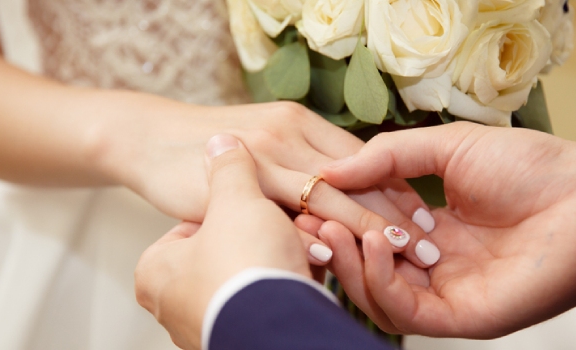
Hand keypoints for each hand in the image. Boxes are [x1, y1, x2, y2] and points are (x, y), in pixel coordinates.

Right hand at [97, 95, 438, 266]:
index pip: (362, 157)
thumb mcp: (265, 141)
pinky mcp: (236, 185)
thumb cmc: (210, 143)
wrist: (149, 138)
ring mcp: (263, 156)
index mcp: (300, 123)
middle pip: (353, 176)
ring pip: (326, 195)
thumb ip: (301, 162)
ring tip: (398, 254)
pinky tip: (335, 259)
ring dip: (364, 227)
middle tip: (427, 245)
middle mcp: (288, 133)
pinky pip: (283, 215)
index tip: (423, 219)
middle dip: (392, 213)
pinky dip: (312, 238)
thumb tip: (343, 197)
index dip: (395, 189)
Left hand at [134, 134, 311, 348]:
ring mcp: (208, 321)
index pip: (195, 222)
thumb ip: (229, 167)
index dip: (236, 203)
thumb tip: (223, 141)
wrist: (279, 329)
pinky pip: (268, 298)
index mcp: (156, 268)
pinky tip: (310, 266)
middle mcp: (174, 300)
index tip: (262, 196)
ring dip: (284, 254)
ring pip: (252, 274)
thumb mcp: (235, 201)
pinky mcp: (245, 334)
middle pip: (229, 248)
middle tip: (296, 218)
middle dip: (267, 231)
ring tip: (309, 242)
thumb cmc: (245, 263)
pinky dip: (289, 280)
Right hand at [317, 122, 575, 336]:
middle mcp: (436, 269)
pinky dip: (382, 282)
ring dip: (350, 267)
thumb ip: (389, 157)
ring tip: (335, 230)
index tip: (311, 195)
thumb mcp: (448, 148)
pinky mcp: (466, 317)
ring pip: (379, 300)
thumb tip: (329, 170)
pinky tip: (373, 244)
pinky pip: (408, 314)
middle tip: (312, 218)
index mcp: (432, 232)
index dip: (338, 219)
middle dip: (334, 247)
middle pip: (367, 272)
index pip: (369, 235)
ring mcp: (450, 295)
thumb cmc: (531, 167)